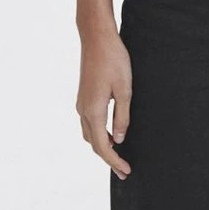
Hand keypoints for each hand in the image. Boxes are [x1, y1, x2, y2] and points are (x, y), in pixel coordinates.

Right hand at [76, 29, 132, 179]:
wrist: (96, 38)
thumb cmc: (114, 60)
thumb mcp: (124, 89)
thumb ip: (122, 116)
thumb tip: (120, 139)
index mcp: (94, 111)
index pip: (103, 146)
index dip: (114, 161)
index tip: (126, 171)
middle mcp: (83, 110)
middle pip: (94, 143)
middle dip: (109, 158)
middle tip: (125, 169)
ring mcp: (81, 103)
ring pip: (90, 134)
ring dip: (103, 146)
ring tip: (119, 154)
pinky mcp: (84, 96)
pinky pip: (89, 123)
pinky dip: (99, 133)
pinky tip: (111, 132)